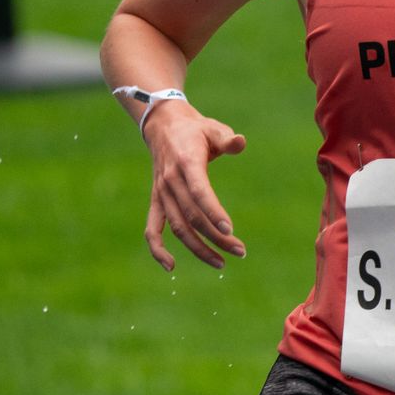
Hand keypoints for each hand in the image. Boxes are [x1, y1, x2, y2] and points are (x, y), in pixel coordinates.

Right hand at [142, 104, 246, 271]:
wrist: (164, 126)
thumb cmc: (197, 131)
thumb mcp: (214, 129)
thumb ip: (227, 139)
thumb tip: (240, 142)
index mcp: (186, 162)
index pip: (199, 192)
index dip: (213, 211)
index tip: (229, 229)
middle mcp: (171, 181)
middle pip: (192, 216)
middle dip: (216, 237)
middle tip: (241, 250)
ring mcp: (161, 193)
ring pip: (178, 227)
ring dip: (198, 248)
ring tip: (222, 263)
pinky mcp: (156, 201)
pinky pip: (153, 229)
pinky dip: (157, 249)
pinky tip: (171, 267)